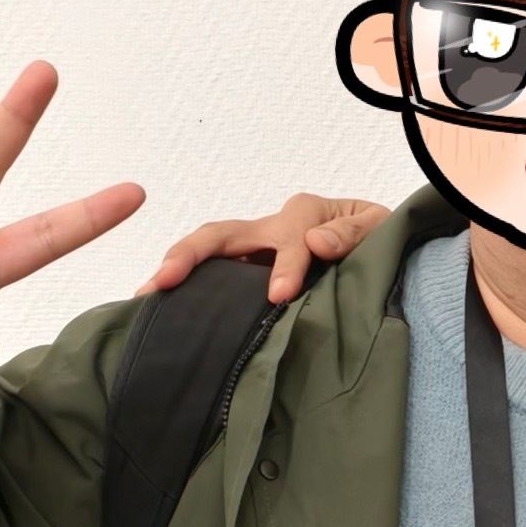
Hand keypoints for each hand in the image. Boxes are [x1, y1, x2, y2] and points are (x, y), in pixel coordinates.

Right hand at [140, 194, 391, 303]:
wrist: (380, 242)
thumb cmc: (378, 235)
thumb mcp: (379, 227)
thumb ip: (353, 232)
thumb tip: (315, 241)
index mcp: (305, 214)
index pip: (289, 240)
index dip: (285, 267)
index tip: (280, 296)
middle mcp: (272, 227)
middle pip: (221, 235)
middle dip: (189, 255)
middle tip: (162, 282)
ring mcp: (256, 249)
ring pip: (209, 253)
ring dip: (176, 270)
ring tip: (146, 298)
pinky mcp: (252, 270)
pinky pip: (216, 277)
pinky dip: (190, 289)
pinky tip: (165, 312)